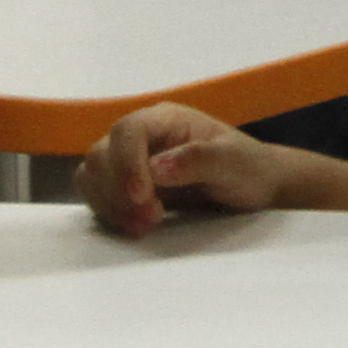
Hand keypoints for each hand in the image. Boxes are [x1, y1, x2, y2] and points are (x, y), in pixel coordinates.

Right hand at [77, 100, 314, 235]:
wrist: (255, 186)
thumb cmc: (249, 167)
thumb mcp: (234, 162)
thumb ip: (199, 160)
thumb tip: (156, 168)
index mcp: (165, 120)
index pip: (127, 131)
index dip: (126, 162)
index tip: (142, 196)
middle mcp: (142, 137)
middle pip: (101, 154)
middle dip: (119, 190)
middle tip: (151, 218)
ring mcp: (130, 160)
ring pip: (92, 176)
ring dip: (111, 204)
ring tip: (145, 225)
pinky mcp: (126, 186)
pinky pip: (98, 196)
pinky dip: (110, 213)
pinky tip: (137, 227)